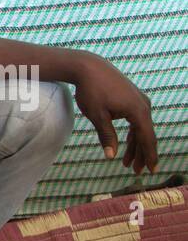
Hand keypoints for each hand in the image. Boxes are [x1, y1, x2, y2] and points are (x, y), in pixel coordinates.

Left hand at [73, 56, 157, 173]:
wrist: (89, 68)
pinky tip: (127, 145)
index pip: (147, 138)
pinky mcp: (133, 99)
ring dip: (136, 146)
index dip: (149, 156)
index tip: (151, 170)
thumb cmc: (92, 91)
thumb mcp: (97, 117)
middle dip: (142, 154)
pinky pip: (137, 121)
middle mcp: (143, 106)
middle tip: (137, 172)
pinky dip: (132, 134)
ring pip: (141, 129)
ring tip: (128, 164)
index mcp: (138, 111)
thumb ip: (107, 136)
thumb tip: (111, 156)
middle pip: (146, 135)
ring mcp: (139, 101)